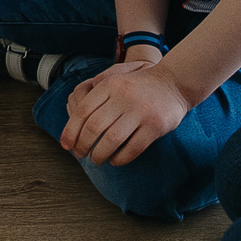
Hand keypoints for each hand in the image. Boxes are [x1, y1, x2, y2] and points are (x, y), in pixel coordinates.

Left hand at [60, 53, 190, 166]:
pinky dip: (120, 159)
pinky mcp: (155, 126)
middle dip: (83, 145)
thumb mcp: (115, 80)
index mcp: (110, 86)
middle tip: (80, 154)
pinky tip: (115, 160)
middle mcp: (123, 97)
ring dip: (99, 155)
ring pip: (112, 140)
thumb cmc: (138, 87)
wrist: (174, 83)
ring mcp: (141, 112)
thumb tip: (72, 121)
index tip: (66, 145)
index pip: (82, 111)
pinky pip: (133, 149)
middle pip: (94, 127)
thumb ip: (94, 94)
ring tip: (96, 159)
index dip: (70, 131)